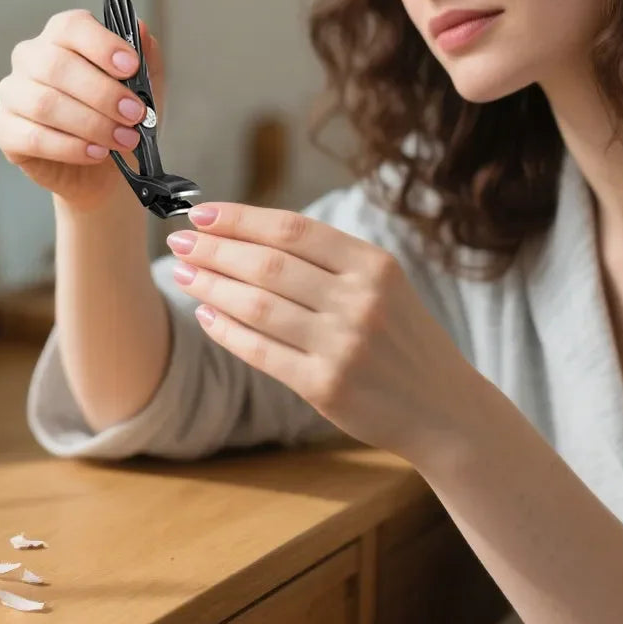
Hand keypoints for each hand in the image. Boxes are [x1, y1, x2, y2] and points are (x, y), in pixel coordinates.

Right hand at [0, 9, 167, 210]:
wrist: (104, 169)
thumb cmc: (119, 119)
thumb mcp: (144, 89)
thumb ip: (146, 59)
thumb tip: (142, 31)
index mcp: (63, 38)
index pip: (72, 26)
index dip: (102, 45)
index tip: (131, 67)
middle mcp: (31, 58)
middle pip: (56, 65)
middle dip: (103, 93)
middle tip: (134, 114)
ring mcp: (13, 93)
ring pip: (44, 103)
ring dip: (91, 124)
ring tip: (123, 139)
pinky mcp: (5, 130)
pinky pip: (32, 137)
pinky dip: (70, 147)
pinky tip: (96, 153)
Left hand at [167, 202, 471, 467]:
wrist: (443, 410)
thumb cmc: (402, 337)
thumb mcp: (382, 285)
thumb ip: (328, 260)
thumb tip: (247, 234)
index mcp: (374, 265)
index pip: (294, 230)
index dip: (241, 218)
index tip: (201, 213)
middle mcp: (360, 301)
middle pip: (269, 265)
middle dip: (215, 249)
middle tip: (178, 241)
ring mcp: (343, 345)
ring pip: (258, 305)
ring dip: (211, 285)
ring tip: (182, 272)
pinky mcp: (326, 386)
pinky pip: (260, 351)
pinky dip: (226, 330)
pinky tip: (205, 313)